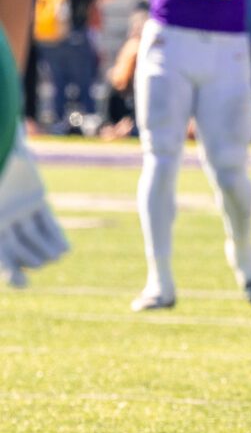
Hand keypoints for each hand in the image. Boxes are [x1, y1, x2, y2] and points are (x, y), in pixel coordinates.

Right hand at [0, 128, 68, 286]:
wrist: (1, 148)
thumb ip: (3, 249)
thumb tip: (16, 276)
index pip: (0, 257)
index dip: (10, 273)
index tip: (22, 283)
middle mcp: (0, 220)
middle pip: (18, 251)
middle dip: (30, 259)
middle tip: (38, 262)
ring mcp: (18, 210)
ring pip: (35, 240)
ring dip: (45, 252)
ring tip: (53, 258)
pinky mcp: (36, 198)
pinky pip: (48, 224)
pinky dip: (56, 238)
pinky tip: (63, 250)